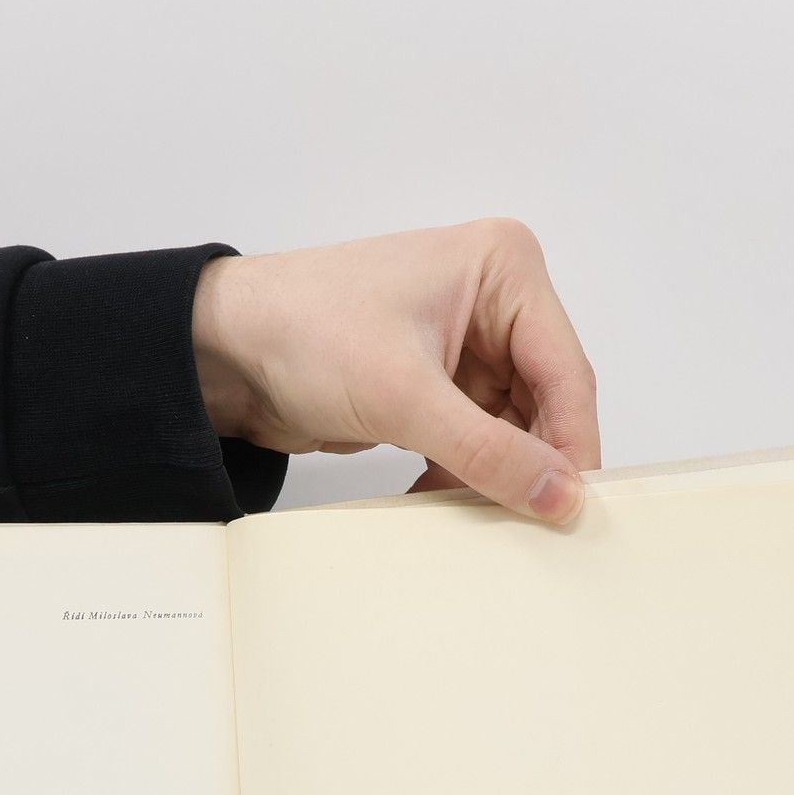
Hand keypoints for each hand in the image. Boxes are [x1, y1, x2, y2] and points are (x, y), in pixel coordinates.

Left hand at [191, 218, 600, 521]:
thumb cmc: (299, 330)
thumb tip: (558, 495)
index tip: (570, 508)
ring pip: (513, 430)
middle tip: (528, 525)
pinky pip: (477, 441)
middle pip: (546, 403)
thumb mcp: (403, 396)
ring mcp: (466, 345)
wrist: (221, 352)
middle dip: (532, 464)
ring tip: (475, 516)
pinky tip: (440, 500)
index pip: (565, 370)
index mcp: (503, 270)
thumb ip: (489, 450)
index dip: (572, 444)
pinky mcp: (438, 384)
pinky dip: (465, 475)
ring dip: (494, 476)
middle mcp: (493, 300)